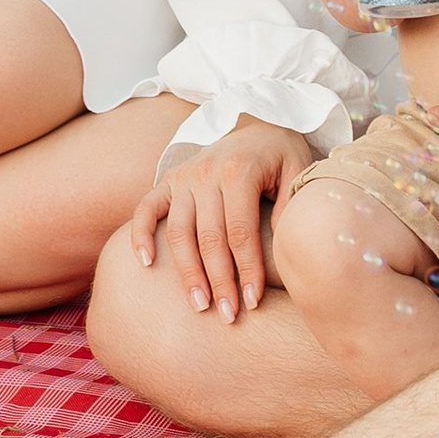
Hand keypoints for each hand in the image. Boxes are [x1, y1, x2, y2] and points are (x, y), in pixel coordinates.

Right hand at [128, 119, 305, 323]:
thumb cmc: (281, 154)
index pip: (240, 232)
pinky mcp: (168, 181)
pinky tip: (146, 264)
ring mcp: (184, 177)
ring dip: (187, 273)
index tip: (253, 302)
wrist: (257, 121)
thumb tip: (280, 248)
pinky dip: (140, 234)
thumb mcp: (298, 170)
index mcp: (239, 171)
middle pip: (209, 238)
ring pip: (178, 232)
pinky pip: (146, 208)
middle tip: (228, 316)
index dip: (246, 270)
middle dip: (219, 281)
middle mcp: (206, 173)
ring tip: (199, 306)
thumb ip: (289, 206)